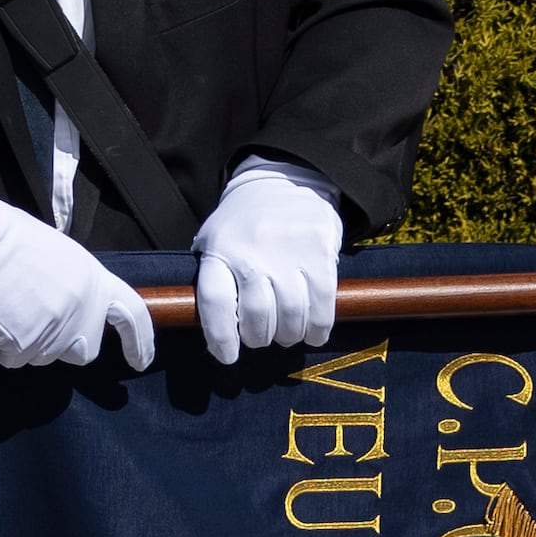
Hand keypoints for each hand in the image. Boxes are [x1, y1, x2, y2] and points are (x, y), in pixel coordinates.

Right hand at [0, 205, 154, 371]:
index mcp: (95, 280)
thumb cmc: (10, 240)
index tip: (141, 362)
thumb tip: (63, 303)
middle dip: (63, 346)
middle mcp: (85, 310)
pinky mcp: (28, 346)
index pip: (133, 315)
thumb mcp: (57, 253)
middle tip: (34, 322)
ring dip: (25, 343)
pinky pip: (13, 359)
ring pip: (45, 357)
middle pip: (84, 351)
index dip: (140, 341)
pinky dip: (0, 348)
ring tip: (6, 309)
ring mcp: (58, 332)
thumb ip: (72, 283)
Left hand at [190, 159, 343, 363]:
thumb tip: (217, 333)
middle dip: (259, 338)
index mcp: (219, 250)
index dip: (221, 338)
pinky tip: (314, 332)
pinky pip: (321, 304)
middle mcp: (251, 250)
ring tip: (287, 334)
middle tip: (262, 338)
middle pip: (256, 316)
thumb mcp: (215, 240)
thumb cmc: (244, 224)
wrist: (283, 181)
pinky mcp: (319, 251)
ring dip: (289, 335)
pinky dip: (318, 328)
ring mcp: (287, 250)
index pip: (215, 303)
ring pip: (291, 316)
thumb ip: (213, 279)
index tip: (228, 356)